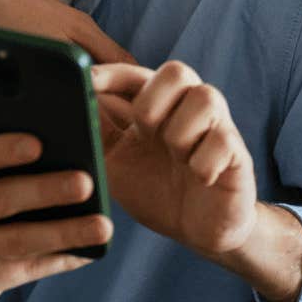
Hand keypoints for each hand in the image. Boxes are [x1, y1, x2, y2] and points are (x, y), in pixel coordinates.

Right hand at [0, 110, 112, 301]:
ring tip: (104, 225)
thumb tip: (20, 106)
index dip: (0, 149)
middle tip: (87, 182)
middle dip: (44, 190)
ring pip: (17, 242)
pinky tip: (91, 249)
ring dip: (64, 233)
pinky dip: (61, 258)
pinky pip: (26, 270)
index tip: (38, 144)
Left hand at [92, 61, 257, 258]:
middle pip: (177, 71)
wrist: (199, 231)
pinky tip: (201, 178)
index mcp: (159, 109)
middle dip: (153, 101)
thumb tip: (64, 105)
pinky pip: (222, 140)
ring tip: (179, 159)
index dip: (113, 73)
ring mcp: (217, 128)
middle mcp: (189, 110)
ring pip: (205, 97)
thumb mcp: (115, 164)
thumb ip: (95, 134)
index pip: (137, 75)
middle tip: (144, 132)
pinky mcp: (237, 153)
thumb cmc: (157, 191)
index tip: (87, 82)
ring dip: (181, 132)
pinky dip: (204, 163)